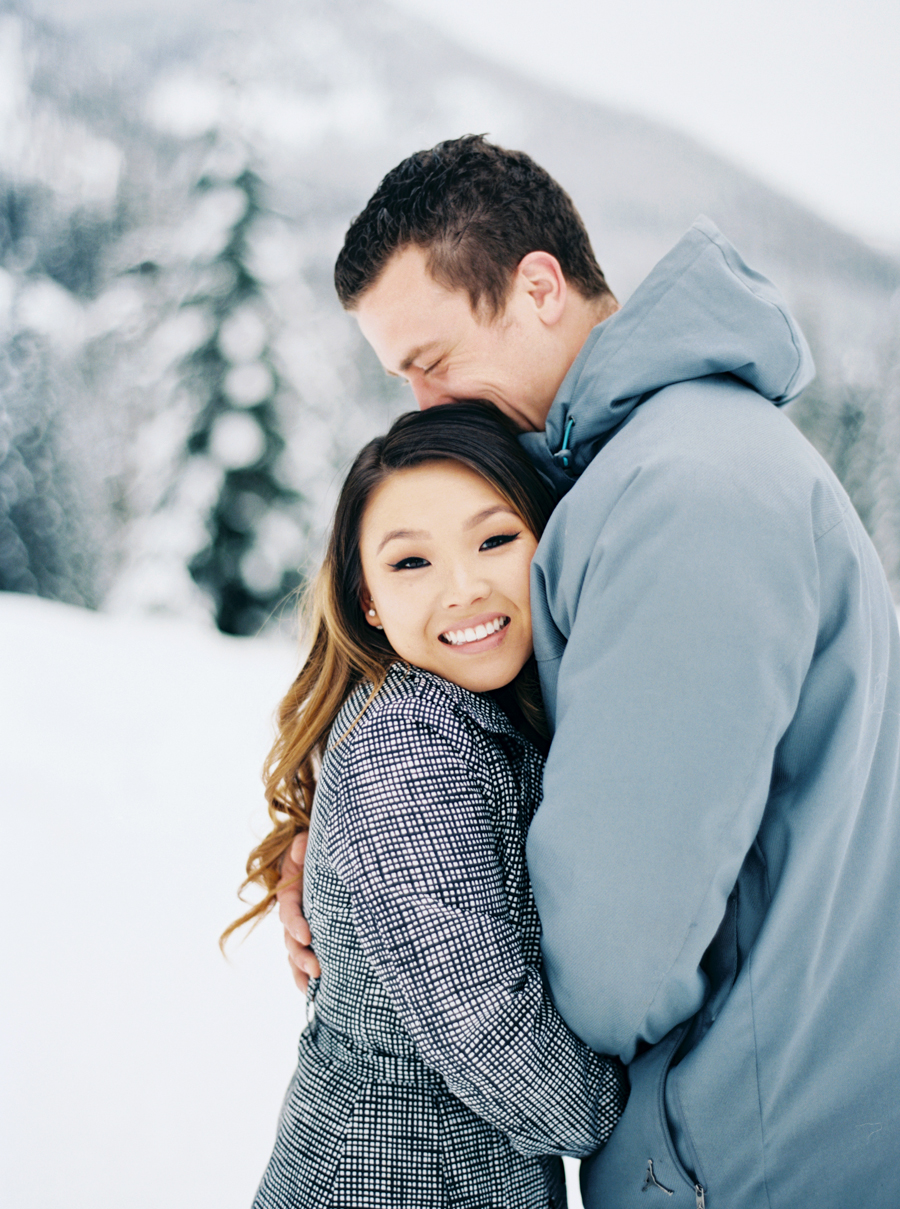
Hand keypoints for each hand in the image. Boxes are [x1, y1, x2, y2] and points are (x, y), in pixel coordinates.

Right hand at [277, 830, 320, 991]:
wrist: (323, 858)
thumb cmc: (314, 850)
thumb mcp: (306, 843)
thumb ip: (302, 845)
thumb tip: (300, 850)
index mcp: (290, 893)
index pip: (290, 912)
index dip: (295, 924)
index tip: (307, 936)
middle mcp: (293, 915)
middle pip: (291, 940)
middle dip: (301, 956)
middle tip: (317, 969)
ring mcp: (302, 928)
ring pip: (296, 954)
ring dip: (302, 972)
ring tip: (313, 989)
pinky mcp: (313, 937)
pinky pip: (306, 958)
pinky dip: (307, 976)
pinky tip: (316, 992)